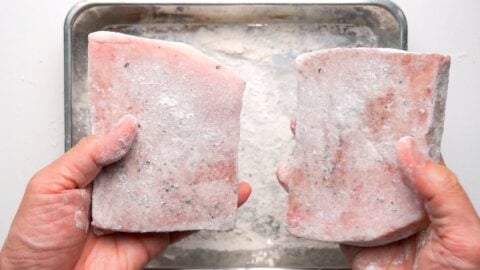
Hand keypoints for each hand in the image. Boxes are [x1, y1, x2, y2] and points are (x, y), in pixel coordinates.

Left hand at [0, 115, 251, 269]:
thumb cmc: (35, 239)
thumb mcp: (52, 184)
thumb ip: (89, 154)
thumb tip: (124, 127)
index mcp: (96, 172)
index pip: (127, 143)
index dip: (148, 128)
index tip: (170, 112)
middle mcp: (121, 191)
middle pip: (157, 167)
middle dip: (181, 152)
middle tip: (204, 134)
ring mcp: (138, 215)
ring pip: (174, 194)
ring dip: (200, 182)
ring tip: (223, 166)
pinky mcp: (150, 240)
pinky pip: (180, 226)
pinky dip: (202, 215)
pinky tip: (218, 202)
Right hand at [277, 133, 479, 268]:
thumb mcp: (463, 231)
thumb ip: (441, 189)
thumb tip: (409, 148)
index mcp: (422, 190)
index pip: (400, 149)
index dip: (381, 126)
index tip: (364, 103)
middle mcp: (392, 197)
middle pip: (362, 160)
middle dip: (339, 136)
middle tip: (321, 113)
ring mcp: (368, 215)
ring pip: (339, 182)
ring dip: (316, 160)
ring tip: (301, 138)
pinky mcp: (349, 235)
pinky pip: (324, 213)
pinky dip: (305, 196)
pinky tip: (294, 180)